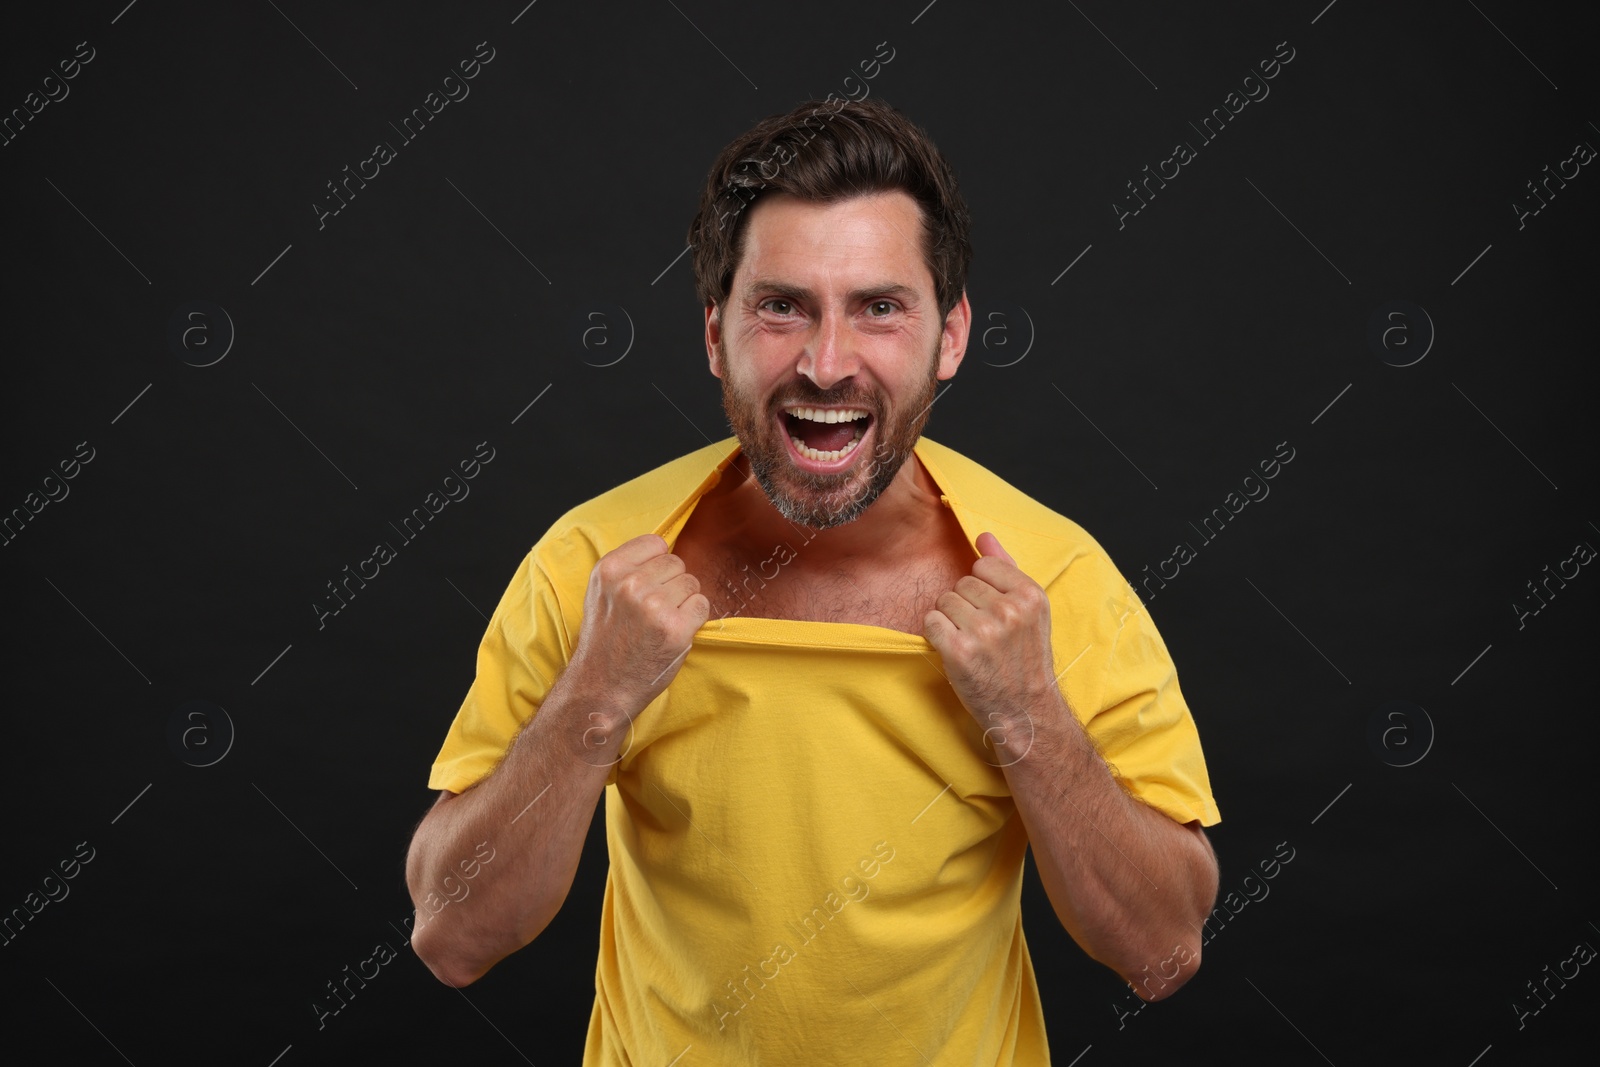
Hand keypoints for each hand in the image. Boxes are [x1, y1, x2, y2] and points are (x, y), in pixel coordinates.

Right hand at [566, 535, 709, 720]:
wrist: (601, 687)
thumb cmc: (605, 640)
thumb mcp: (601, 593)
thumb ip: (628, 567)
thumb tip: (665, 548)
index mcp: (610, 569)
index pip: (656, 543)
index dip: (657, 564)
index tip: (648, 585)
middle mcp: (630, 584)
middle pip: (676, 563)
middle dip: (671, 584)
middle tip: (653, 612)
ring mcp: (654, 606)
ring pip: (692, 583)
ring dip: (684, 602)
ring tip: (661, 623)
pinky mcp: (675, 629)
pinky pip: (702, 605)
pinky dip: (694, 619)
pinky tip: (674, 633)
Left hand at [924, 533, 1058, 741]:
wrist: (1024, 710)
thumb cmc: (1025, 659)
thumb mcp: (1030, 611)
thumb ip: (1007, 569)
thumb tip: (983, 536)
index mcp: (1030, 596)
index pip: (983, 565)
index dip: (982, 587)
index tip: (993, 610)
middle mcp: (1008, 611)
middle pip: (961, 583)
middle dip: (966, 604)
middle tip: (984, 633)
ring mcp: (982, 631)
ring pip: (944, 600)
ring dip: (950, 620)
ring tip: (972, 642)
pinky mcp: (958, 651)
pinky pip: (931, 621)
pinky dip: (937, 634)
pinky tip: (955, 649)